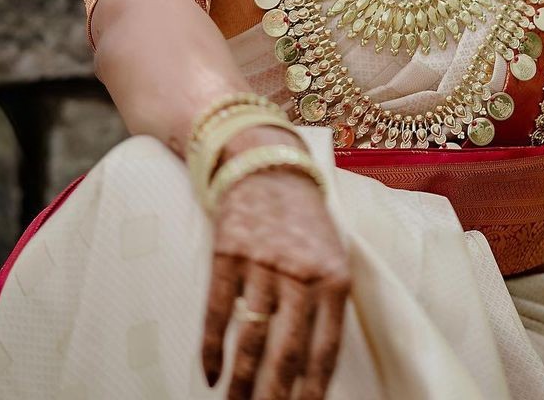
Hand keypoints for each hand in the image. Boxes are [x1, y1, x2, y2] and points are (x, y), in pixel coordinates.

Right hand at [200, 126, 350, 399]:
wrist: (267, 165)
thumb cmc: (304, 221)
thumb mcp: (332, 254)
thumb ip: (327, 303)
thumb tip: (316, 368)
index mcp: (333, 276)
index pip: (325, 346)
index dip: (314, 388)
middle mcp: (300, 271)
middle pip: (286, 350)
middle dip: (275, 396)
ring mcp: (262, 262)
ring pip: (251, 336)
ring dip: (241, 381)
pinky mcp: (228, 253)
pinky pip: (219, 310)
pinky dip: (212, 347)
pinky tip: (210, 374)